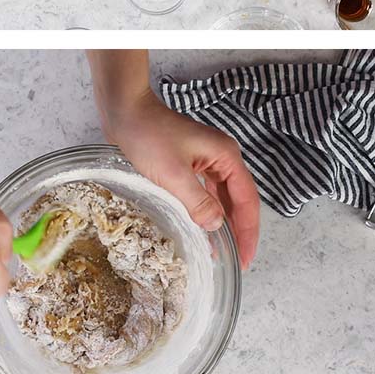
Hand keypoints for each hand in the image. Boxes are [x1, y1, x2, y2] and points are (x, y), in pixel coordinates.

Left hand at [102, 90, 260, 268]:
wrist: (125, 111)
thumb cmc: (148, 136)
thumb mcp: (173, 174)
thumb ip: (198, 202)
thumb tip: (217, 226)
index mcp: (226, 157)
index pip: (247, 200)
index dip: (248, 231)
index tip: (246, 258)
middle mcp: (222, 159)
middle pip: (239, 200)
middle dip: (240, 231)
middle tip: (238, 262)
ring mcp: (207, 162)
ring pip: (223, 199)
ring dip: (224, 224)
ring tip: (224, 253)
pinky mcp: (191, 165)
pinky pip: (207, 194)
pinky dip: (207, 213)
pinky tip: (203, 230)